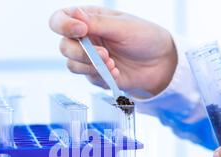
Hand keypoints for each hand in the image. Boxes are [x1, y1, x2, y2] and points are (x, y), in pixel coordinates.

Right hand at [49, 6, 177, 95]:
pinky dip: (102, 76)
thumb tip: (75, 14)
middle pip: (64, 46)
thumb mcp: (123, 26)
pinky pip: (88, 78)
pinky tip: (117, 72)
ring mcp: (89, 58)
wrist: (161, 63)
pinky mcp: (96, 75)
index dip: (64, 25)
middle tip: (104, 54)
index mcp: (89, 19)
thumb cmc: (145, 38)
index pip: (60, 20)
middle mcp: (85, 38)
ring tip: (113, 63)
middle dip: (81, 53)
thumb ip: (97, 23)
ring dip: (91, 66)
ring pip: (72, 65)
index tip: (81, 31)